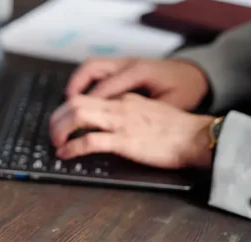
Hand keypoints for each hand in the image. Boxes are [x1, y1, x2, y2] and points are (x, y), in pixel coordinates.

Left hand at [50, 94, 214, 169]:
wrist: (197, 137)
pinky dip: (72, 147)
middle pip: (75, 102)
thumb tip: (112, 119)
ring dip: (60, 129)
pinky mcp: (125, 141)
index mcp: (124, 98)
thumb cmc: (178, 129)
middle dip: (57, 117)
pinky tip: (66, 154)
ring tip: (56, 142)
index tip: (62, 120)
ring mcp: (121, 122)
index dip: (69, 109)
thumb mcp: (150, 109)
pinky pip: (90, 141)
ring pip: (77, 115)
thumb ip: (130, 109)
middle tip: (52, 132)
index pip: (88, 97)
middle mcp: (119, 106)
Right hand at [65, 57, 209, 110]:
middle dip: (75, 89)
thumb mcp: (174, 105)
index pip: (106, 87)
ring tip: (67, 103)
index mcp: (140, 72)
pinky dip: (85, 82)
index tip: (79, 121)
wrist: (198, 74)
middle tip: (65, 110)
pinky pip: (97, 70)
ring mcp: (124, 62)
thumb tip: (125, 127)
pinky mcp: (123, 66)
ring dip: (76, 83)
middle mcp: (128, 63)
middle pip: (91, 69)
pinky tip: (82, 97)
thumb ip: (148, 114)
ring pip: (91, 67)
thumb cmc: (187, 90)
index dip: (90, 104)